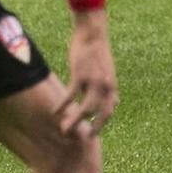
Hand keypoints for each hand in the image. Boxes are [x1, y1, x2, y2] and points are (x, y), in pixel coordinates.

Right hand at [55, 11, 117, 135]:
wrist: (93, 33)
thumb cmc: (99, 52)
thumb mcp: (109, 71)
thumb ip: (111, 89)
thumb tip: (116, 103)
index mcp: (112, 86)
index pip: (110, 111)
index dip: (102, 123)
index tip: (93, 133)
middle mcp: (106, 87)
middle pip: (100, 114)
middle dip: (92, 129)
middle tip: (82, 139)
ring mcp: (94, 82)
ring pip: (85, 109)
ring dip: (74, 121)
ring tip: (64, 129)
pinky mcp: (81, 75)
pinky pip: (71, 96)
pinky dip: (62, 105)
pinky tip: (55, 112)